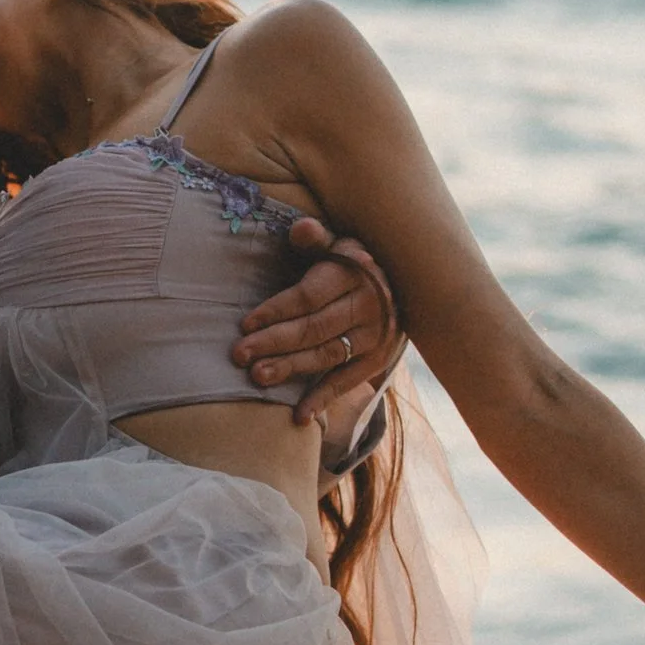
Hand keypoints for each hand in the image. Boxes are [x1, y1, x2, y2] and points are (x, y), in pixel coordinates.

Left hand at [233, 219, 407, 446]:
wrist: (406, 290)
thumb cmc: (353, 265)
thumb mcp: (339, 245)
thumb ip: (316, 240)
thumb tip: (300, 228)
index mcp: (354, 272)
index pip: (309, 296)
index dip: (276, 311)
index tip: (245, 325)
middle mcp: (368, 305)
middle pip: (314, 328)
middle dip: (273, 342)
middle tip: (239, 355)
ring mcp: (375, 336)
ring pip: (327, 355)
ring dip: (292, 368)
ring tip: (257, 377)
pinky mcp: (378, 360)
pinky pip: (348, 382)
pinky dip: (323, 399)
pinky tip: (298, 416)